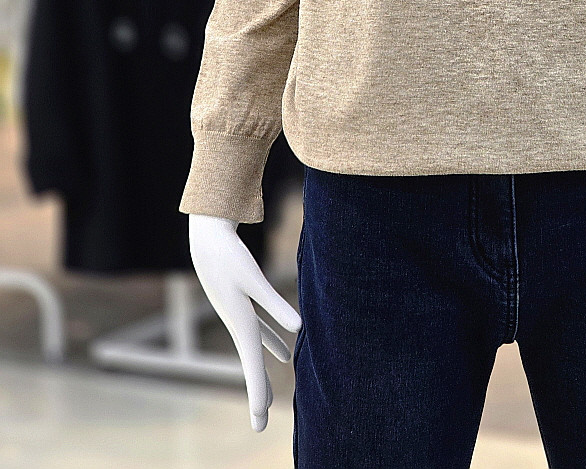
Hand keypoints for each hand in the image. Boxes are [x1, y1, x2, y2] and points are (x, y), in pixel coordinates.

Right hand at [188, 214, 301, 430]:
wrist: (209, 237)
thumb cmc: (231, 256)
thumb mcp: (255, 279)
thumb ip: (276, 304)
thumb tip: (299, 327)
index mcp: (239, 321)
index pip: (251, 363)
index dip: (257, 390)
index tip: (261, 417)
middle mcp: (237, 324)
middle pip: (250, 365)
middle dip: (256, 393)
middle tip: (260, 426)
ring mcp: (238, 316)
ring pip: (254, 351)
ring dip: (262, 374)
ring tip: (270, 400)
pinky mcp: (242, 305)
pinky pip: (259, 331)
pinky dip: (271, 343)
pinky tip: (285, 352)